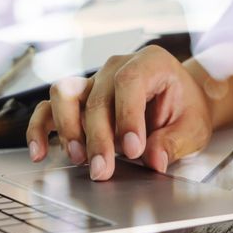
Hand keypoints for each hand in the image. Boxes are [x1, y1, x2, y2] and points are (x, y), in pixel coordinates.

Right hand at [26, 45, 212, 180]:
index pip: (129, 82)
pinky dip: (40, 129)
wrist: (178, 101)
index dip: (127, 116)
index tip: (133, 150)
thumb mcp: (192, 126)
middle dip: (97, 137)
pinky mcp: (77, 100)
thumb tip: (153, 160)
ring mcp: (92, 82)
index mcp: (150, 63)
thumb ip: (173, 142)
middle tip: (103, 169)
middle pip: (96, 96)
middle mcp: (115, 68)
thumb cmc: (185, 108)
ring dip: (68, 128)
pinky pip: (49, 109)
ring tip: (78, 158)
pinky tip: (39, 153)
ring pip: (65, 94)